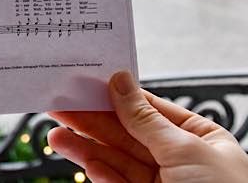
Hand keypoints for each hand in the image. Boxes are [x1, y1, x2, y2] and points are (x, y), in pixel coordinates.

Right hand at [48, 70, 247, 182]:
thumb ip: (145, 118)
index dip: (115, 96)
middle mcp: (180, 159)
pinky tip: (83, 162)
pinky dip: (98, 173)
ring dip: (85, 147)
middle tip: (60, 107)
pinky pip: (117, 182)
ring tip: (55, 135)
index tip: (85, 85)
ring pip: (116, 159)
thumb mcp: (185, 148)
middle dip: (91, 120)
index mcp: (200, 137)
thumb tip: (121, 83)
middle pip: (126, 133)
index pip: (148, 108)